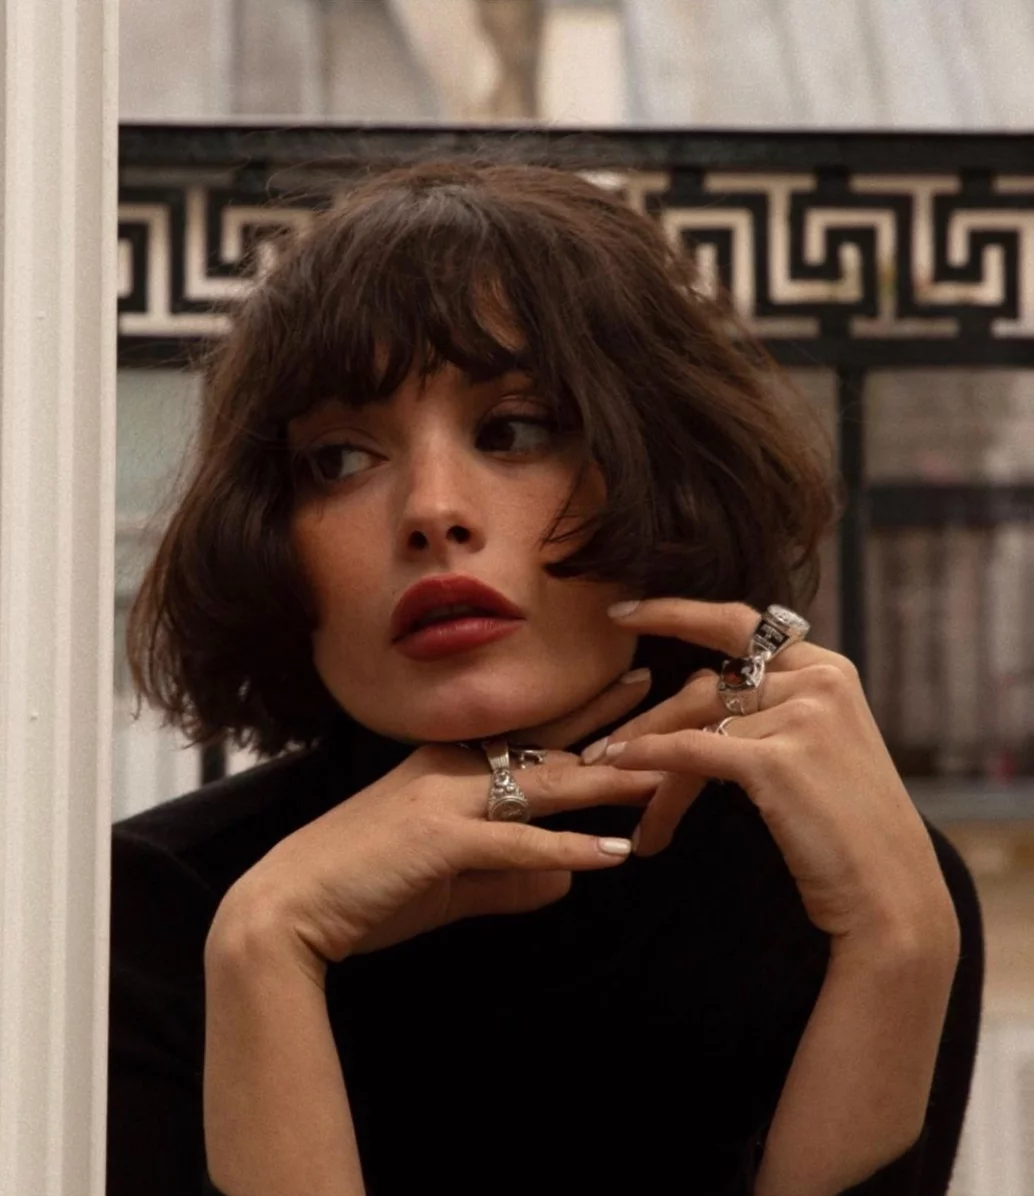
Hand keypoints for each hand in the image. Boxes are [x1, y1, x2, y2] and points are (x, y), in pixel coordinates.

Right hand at [209, 670, 662, 975]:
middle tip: (679, 701)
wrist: (288, 907)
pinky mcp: (439, 840)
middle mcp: (455, 770)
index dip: (592, 712)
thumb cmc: (364, 888)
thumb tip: (565, 880)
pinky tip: (615, 853)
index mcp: (453, 768)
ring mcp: (446, 799)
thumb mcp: (450, 881)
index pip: (536, 735)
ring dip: (613, 780)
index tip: (640, 688)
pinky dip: (567, 849)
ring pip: (546, 784)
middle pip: (556, 746)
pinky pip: (517, 842)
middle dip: (623, 726)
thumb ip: (510, 877)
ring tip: (670, 770)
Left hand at [582, 599, 959, 950]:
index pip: (740, 623)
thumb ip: (773, 709)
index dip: (675, 612)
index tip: (622, 612)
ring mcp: (802, 716)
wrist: (892, 893)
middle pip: (707, 685)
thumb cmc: (847, 829)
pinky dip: (651, 760)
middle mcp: (818, 681)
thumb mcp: (820, 748)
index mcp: (828, 670)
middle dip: (647, 717)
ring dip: (647, 764)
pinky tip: (622, 769)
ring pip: (695, 726)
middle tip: (598, 747)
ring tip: (614, 792)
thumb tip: (696, 692)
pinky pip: (693, 751)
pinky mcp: (778, 760)